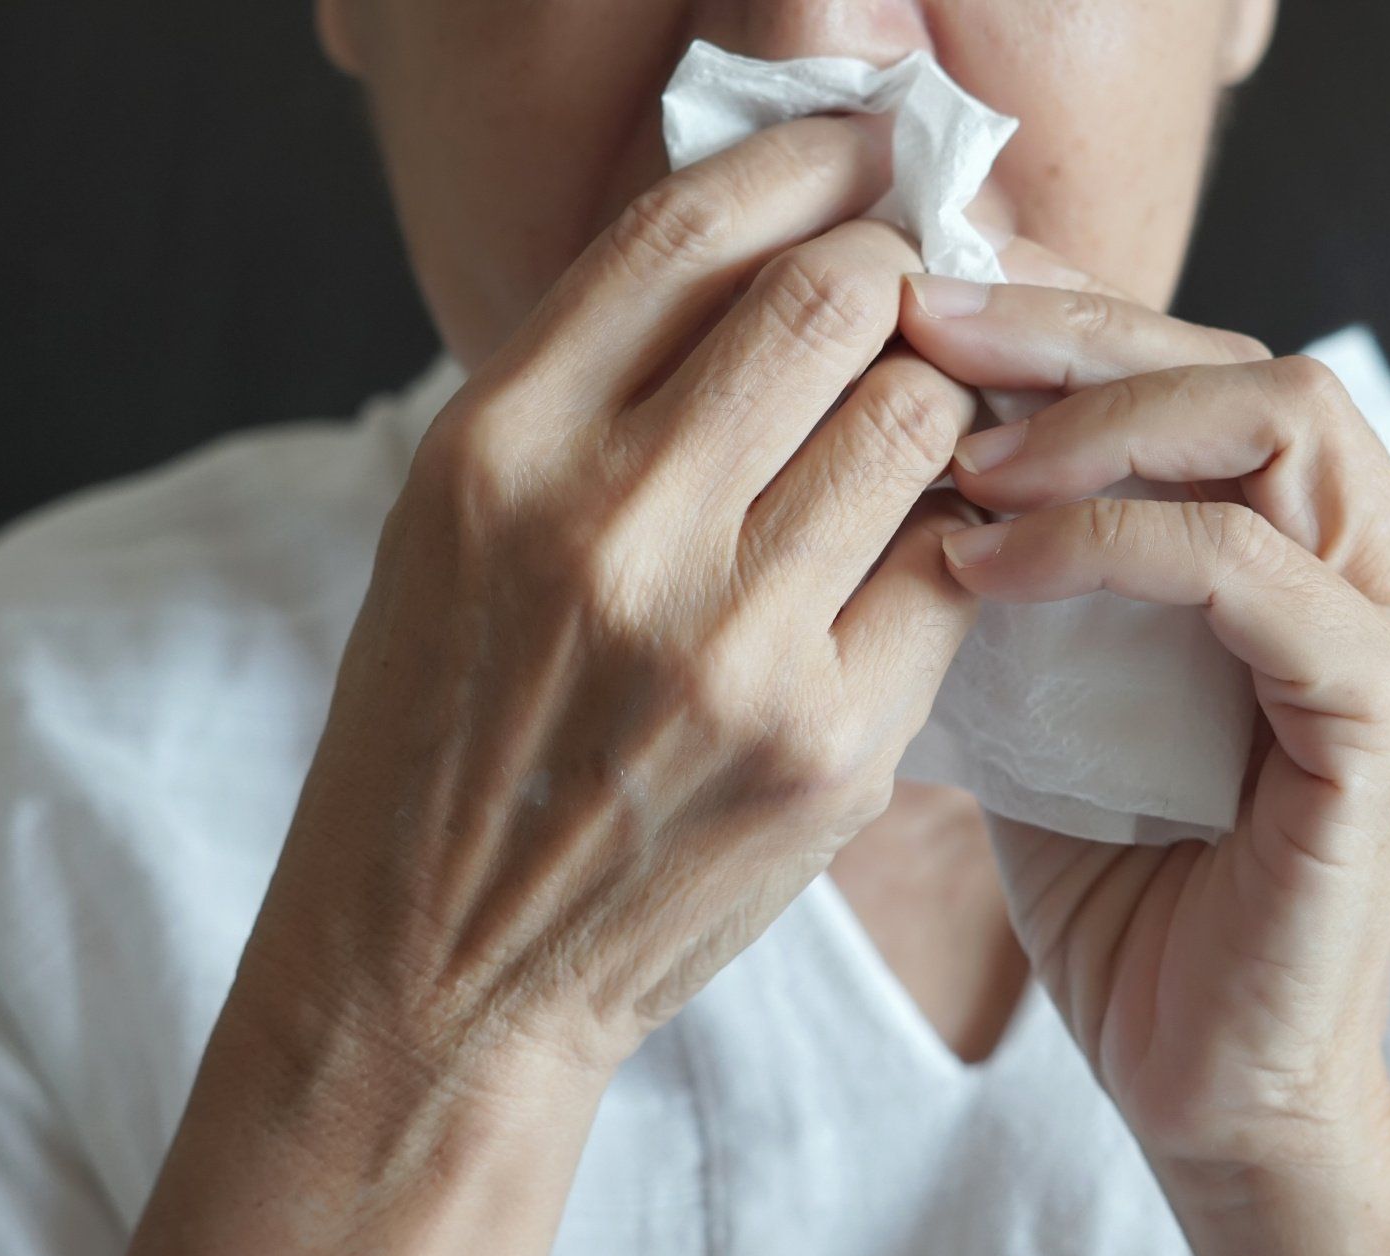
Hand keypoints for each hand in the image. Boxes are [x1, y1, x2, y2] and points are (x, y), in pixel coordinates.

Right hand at [123, 117, 985, 1255]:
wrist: (440, 966)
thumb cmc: (445, 734)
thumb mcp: (461, 525)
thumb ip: (595, 386)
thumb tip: (770, 254)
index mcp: (498, 445)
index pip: (691, 226)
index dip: (802, 162)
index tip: (858, 155)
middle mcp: (608, 526)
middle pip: (836, 298)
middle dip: (894, 275)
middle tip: (905, 303)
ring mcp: (728, 643)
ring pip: (918, 421)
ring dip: (935, 407)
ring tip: (904, 442)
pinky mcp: (826, 745)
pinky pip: (950, 570)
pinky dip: (948, 542)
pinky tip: (910, 559)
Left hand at [900, 241, 1389, 1255]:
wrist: (1199, 1074)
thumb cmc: (1117, 884)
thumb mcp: (1047, 680)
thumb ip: (1018, 559)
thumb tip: (901, 420)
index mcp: (1312, 545)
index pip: (1202, 364)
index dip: (1063, 311)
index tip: (921, 296)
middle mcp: (1381, 565)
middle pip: (1243, 361)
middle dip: (1069, 329)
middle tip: (922, 322)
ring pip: (1273, 423)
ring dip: (1095, 422)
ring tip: (958, 459)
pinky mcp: (1389, 716)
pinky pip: (1251, 569)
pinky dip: (1110, 541)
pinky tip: (985, 566)